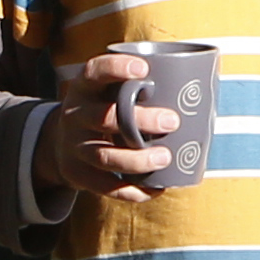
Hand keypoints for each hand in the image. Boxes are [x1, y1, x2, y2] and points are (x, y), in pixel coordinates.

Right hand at [46, 49, 179, 199]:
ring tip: (165, 158)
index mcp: (84, 88)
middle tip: (172, 122)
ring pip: (105, 157)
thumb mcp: (106, 92)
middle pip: (105, 118)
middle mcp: (75, 115)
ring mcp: (74, 147)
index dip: (116, 69)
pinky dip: (133, 191)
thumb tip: (199, 90)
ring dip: (138, 160)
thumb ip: (136, 88)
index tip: (144, 69)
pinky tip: (156, 188)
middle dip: (141, 121)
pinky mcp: (78, 175)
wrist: (60, 144)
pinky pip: (106, 187)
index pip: (95, 72)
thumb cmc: (103, 110)